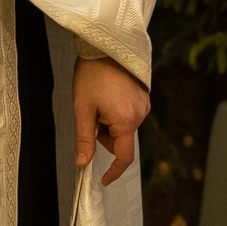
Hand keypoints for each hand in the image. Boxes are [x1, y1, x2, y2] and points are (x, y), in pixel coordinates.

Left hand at [73, 56, 148, 184]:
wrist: (105, 47)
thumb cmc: (93, 74)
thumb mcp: (83, 109)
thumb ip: (84, 140)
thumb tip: (82, 162)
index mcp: (126, 121)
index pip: (124, 157)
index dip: (113, 171)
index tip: (105, 179)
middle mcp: (140, 114)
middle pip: (120, 140)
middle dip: (103, 134)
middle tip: (90, 114)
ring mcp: (144, 105)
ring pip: (123, 127)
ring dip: (109, 122)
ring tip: (100, 100)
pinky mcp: (143, 97)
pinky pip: (128, 115)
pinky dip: (116, 113)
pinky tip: (109, 95)